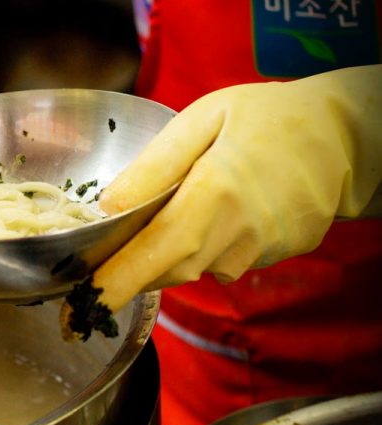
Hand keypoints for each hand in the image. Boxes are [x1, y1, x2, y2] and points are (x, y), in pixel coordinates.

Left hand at [88, 64, 381, 314]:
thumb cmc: (268, 118)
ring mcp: (259, 252)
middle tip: (98, 265)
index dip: (113, 283)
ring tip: (172, 211)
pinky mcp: (273, 258)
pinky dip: (202, 245)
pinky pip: (220, 262)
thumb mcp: (203, 120)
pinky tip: (213, 210)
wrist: (346, 135)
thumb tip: (107, 207)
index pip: (152, 253)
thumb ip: (153, 166)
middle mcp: (237, 235)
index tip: (79, 307)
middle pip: (166, 270)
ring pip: (192, 269)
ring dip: (168, 252)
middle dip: (130, 271)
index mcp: (215, 195)